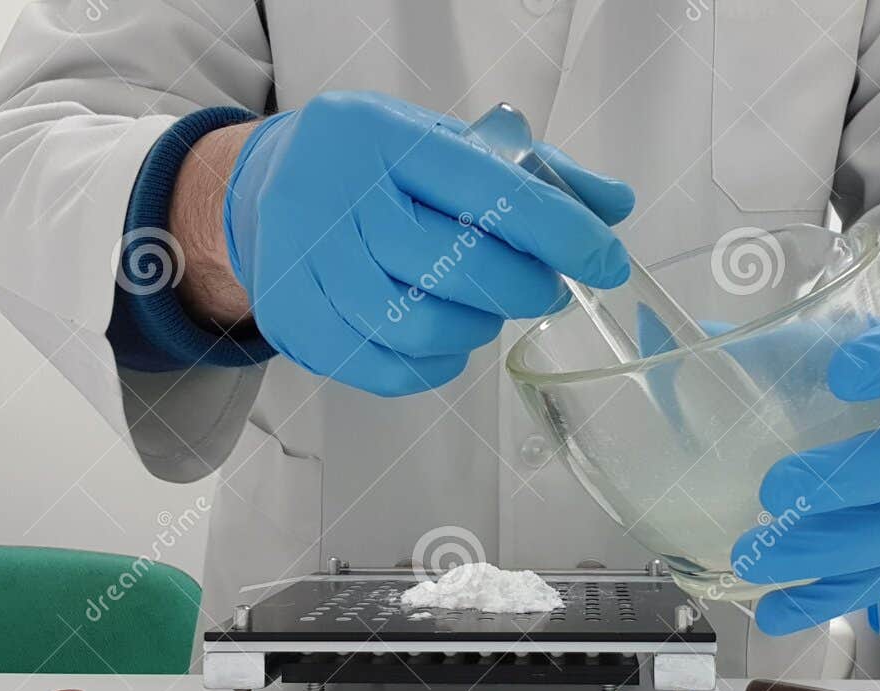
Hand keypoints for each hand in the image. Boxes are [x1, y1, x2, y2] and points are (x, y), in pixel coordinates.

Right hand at [224, 91, 633, 394]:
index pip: (485, 187)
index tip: (605, 260)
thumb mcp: (447, 145)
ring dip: (477, 328)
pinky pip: (385, 367)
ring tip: (488, 311)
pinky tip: (445, 341)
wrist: (264, 190)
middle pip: (452, 263)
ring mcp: (302, 262)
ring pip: (417, 324)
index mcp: (380, 135)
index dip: (557, 231)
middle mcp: (332, 194)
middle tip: (545, 290)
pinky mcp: (291, 320)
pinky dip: (434, 364)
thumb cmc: (378, 169)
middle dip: (521, 287)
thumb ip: (535, 172)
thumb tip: (615, 204)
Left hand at [731, 317, 879, 634]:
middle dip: (852, 477)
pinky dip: (823, 599)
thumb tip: (652, 328)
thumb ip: (751, 345)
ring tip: (752, 556)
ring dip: (825, 550)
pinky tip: (773, 612)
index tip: (843, 369)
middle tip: (775, 488)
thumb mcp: (825, 351)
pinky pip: (879, 584)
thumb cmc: (866, 389)